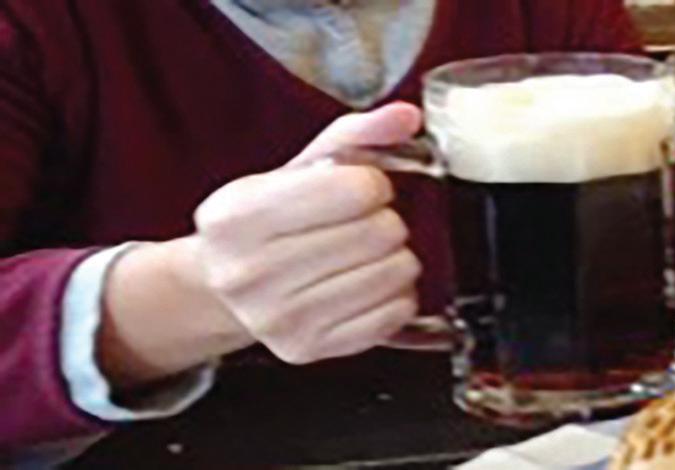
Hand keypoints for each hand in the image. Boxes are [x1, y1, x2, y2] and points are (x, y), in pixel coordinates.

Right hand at [190, 102, 423, 363]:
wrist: (226, 284)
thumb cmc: (271, 220)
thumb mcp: (301, 167)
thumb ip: (357, 135)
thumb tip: (407, 115)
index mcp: (238, 214)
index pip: (355, 189)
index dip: (373, 183)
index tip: (362, 188)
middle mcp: (247, 271)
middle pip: (379, 233)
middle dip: (385, 221)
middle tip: (364, 224)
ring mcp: (276, 317)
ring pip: (393, 273)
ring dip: (396, 257)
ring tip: (366, 254)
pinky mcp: (306, 349)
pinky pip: (394, 313)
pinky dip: (396, 294)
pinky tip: (369, 284)